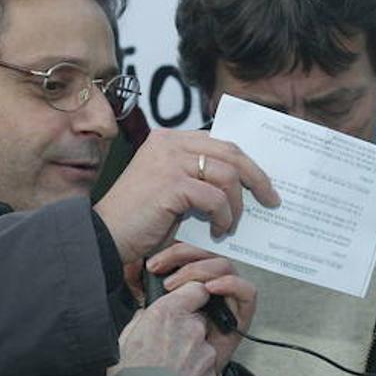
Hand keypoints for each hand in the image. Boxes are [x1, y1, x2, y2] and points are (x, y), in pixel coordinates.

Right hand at [93, 129, 278, 264]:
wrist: (105, 236)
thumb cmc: (139, 219)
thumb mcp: (172, 189)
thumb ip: (198, 178)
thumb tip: (242, 185)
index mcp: (169, 139)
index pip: (220, 142)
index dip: (246, 161)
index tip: (263, 180)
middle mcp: (169, 143)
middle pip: (231, 152)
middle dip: (257, 177)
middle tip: (271, 199)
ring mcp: (170, 161)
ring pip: (227, 175)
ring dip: (237, 205)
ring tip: (231, 225)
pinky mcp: (171, 184)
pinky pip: (215, 198)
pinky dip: (223, 217)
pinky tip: (218, 231)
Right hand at [110, 282, 220, 375]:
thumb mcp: (124, 339)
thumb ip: (142, 322)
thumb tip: (146, 317)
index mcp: (167, 313)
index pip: (196, 289)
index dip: (191, 296)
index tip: (185, 303)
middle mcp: (191, 327)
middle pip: (199, 319)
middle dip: (189, 329)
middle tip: (170, 345)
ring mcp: (204, 350)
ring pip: (203, 344)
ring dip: (192, 353)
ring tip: (171, 370)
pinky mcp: (211, 373)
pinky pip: (206, 367)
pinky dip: (196, 372)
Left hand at [148, 242, 257, 375]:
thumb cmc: (148, 360)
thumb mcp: (137, 324)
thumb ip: (139, 300)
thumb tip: (133, 273)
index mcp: (181, 291)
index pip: (183, 258)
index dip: (169, 255)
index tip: (149, 265)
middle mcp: (206, 294)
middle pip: (204, 257)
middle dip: (182, 256)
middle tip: (159, 268)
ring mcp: (225, 303)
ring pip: (223, 268)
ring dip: (201, 268)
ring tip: (179, 282)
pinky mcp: (241, 318)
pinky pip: (247, 293)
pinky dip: (231, 284)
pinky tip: (211, 287)